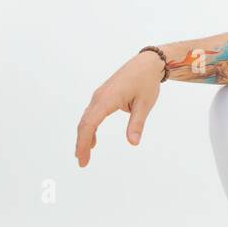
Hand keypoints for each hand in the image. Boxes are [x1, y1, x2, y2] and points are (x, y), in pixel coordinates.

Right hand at [75, 50, 163, 166]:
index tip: (83, 158)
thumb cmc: (146, 82)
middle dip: (81, 144)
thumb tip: (133, 143)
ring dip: (84, 137)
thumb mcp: (145, 104)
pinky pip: (92, 114)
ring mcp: (99, 96)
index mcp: (107, 99)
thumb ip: (137, 123)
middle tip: (82, 163)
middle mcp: (99, 97)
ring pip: (86, 119)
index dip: (84, 142)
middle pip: (84, 123)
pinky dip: (90, 128)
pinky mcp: (103, 97)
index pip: (90, 124)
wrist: (146, 64)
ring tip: (84, 155)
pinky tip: (93, 141)